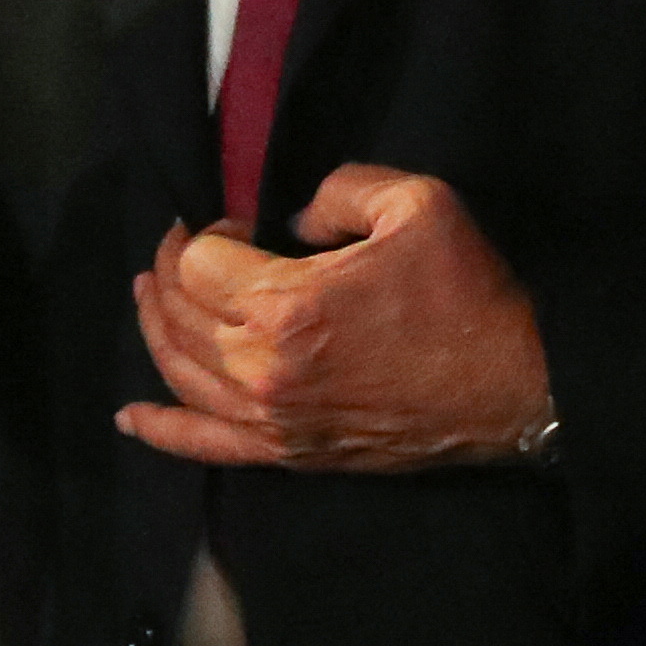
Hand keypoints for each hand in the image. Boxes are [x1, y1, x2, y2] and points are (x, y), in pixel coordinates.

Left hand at [117, 166, 551, 473]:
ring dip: (156, 331)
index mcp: (286, 304)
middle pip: (179, 316)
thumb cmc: (467, 292)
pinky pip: (204, 446)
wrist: (514, 386)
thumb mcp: (419, 203)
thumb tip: (297, 223)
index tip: (236, 222)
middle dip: (169, 274)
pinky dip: (162, 430)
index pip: (201, 262)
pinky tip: (130, 416)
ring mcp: (271, 420)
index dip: (206, 232)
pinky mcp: (288, 455)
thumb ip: (341, 190)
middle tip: (184, 247)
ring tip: (151, 297)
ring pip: (180, 374)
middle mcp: (261, 369)